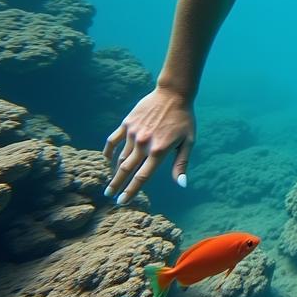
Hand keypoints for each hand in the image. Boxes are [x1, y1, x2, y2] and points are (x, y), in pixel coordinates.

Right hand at [103, 87, 195, 204]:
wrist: (173, 94)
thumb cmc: (184, 119)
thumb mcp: (188, 142)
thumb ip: (181, 164)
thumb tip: (181, 184)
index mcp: (159, 151)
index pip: (141, 177)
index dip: (131, 191)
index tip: (122, 202)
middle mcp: (143, 143)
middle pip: (126, 170)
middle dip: (117, 185)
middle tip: (109, 196)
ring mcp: (133, 133)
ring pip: (120, 157)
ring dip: (114, 171)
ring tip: (111, 182)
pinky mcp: (126, 123)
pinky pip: (112, 140)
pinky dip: (109, 151)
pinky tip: (107, 159)